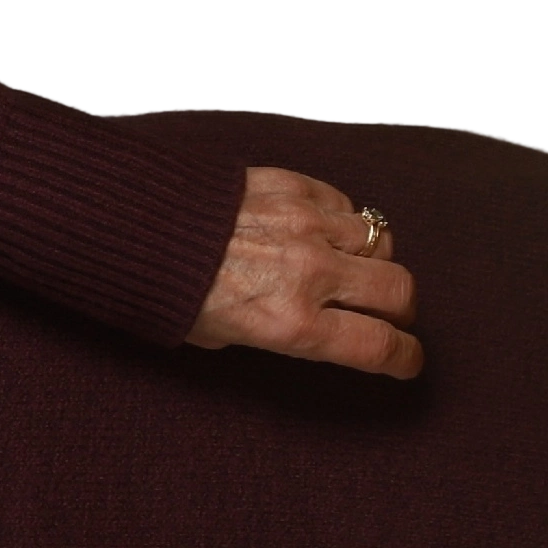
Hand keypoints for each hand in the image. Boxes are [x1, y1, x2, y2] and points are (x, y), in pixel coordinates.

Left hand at [185, 167, 421, 378]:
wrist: (139, 226)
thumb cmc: (171, 291)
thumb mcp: (218, 336)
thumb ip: (271, 332)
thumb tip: (300, 326)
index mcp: (291, 323)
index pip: (378, 345)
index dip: (404, 357)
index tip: (407, 360)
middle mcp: (311, 274)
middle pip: (398, 291)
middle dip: (401, 308)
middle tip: (389, 313)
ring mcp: (309, 225)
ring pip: (380, 242)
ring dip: (375, 260)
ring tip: (353, 266)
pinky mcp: (297, 187)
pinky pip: (346, 204)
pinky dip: (343, 219)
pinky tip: (322, 229)